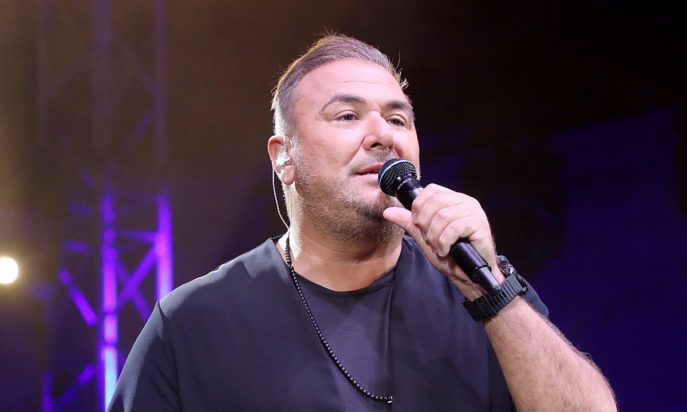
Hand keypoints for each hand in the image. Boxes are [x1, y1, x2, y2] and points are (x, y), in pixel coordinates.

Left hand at [383, 184, 503, 298]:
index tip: (421, 226)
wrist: (470, 276)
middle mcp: (465, 202)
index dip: (419, 208)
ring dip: (435, 236)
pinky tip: (446, 251)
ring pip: (442, 215)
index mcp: (453, 200)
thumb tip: (388, 212)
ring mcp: (474, 212)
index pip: (431, 190)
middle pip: (434, 201)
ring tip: (439, 247)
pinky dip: (444, 242)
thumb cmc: (451, 257)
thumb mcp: (425, 238)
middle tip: (430, 240)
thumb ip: (409, 224)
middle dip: (425, 224)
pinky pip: (454, 228)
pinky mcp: (479, 224)